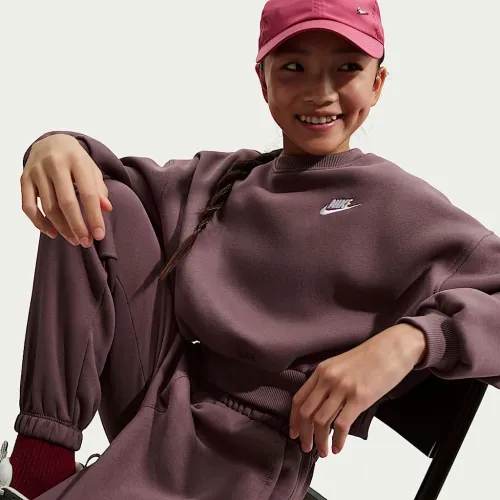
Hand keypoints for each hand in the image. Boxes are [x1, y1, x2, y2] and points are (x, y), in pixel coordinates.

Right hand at [21, 134, 112, 246]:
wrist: (51, 141)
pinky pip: (28, 206)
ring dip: (62, 228)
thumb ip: (100, 189)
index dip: (94, 217)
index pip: (88, 193)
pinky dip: (39, 223)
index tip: (100, 235)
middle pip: (66, 202)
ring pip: (48, 207)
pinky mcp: (24, 178)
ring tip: (74, 239)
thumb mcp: (92, 170)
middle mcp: (55, 164)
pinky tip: (52, 233)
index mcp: (77, 160)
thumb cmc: (76, 161)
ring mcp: (37, 171)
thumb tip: (106, 209)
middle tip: (86, 242)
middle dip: (78, 226)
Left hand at [289, 324, 426, 457]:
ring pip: (321, 421)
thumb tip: (321, 405)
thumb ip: (328, 381)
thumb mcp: (341, 364)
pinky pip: (341, 424)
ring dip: (320, 441)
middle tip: (307, 447)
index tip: (294, 432)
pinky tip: (338, 448)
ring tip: (323, 452)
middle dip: (304, 434)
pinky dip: (337, 440)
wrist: (392, 348)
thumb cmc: (370, 356)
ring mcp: (343, 388)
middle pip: (306, 412)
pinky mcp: (359, 398)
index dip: (294, 419)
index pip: (299, 398)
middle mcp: (328, 378)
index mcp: (321, 370)